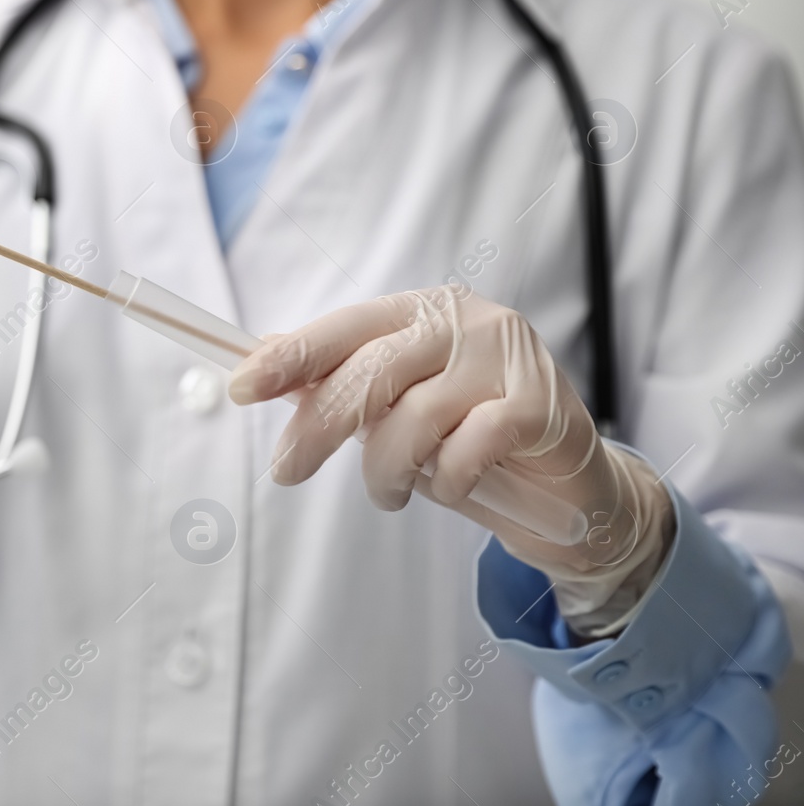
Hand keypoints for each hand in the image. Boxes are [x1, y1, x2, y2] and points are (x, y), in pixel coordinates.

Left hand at [228, 287, 672, 634]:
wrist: (566, 483)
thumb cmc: (468, 437)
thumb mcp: (397, 406)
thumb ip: (342, 382)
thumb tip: (260, 361)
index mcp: (424, 311)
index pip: (344, 328)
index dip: (290, 357)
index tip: (240, 386)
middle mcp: (466, 322)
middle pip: (370, 372)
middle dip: (318, 427)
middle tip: (286, 470)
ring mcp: (506, 359)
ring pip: (412, 418)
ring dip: (384, 471)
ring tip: (387, 494)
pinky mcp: (538, 405)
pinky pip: (464, 450)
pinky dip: (445, 480)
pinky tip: (449, 486)